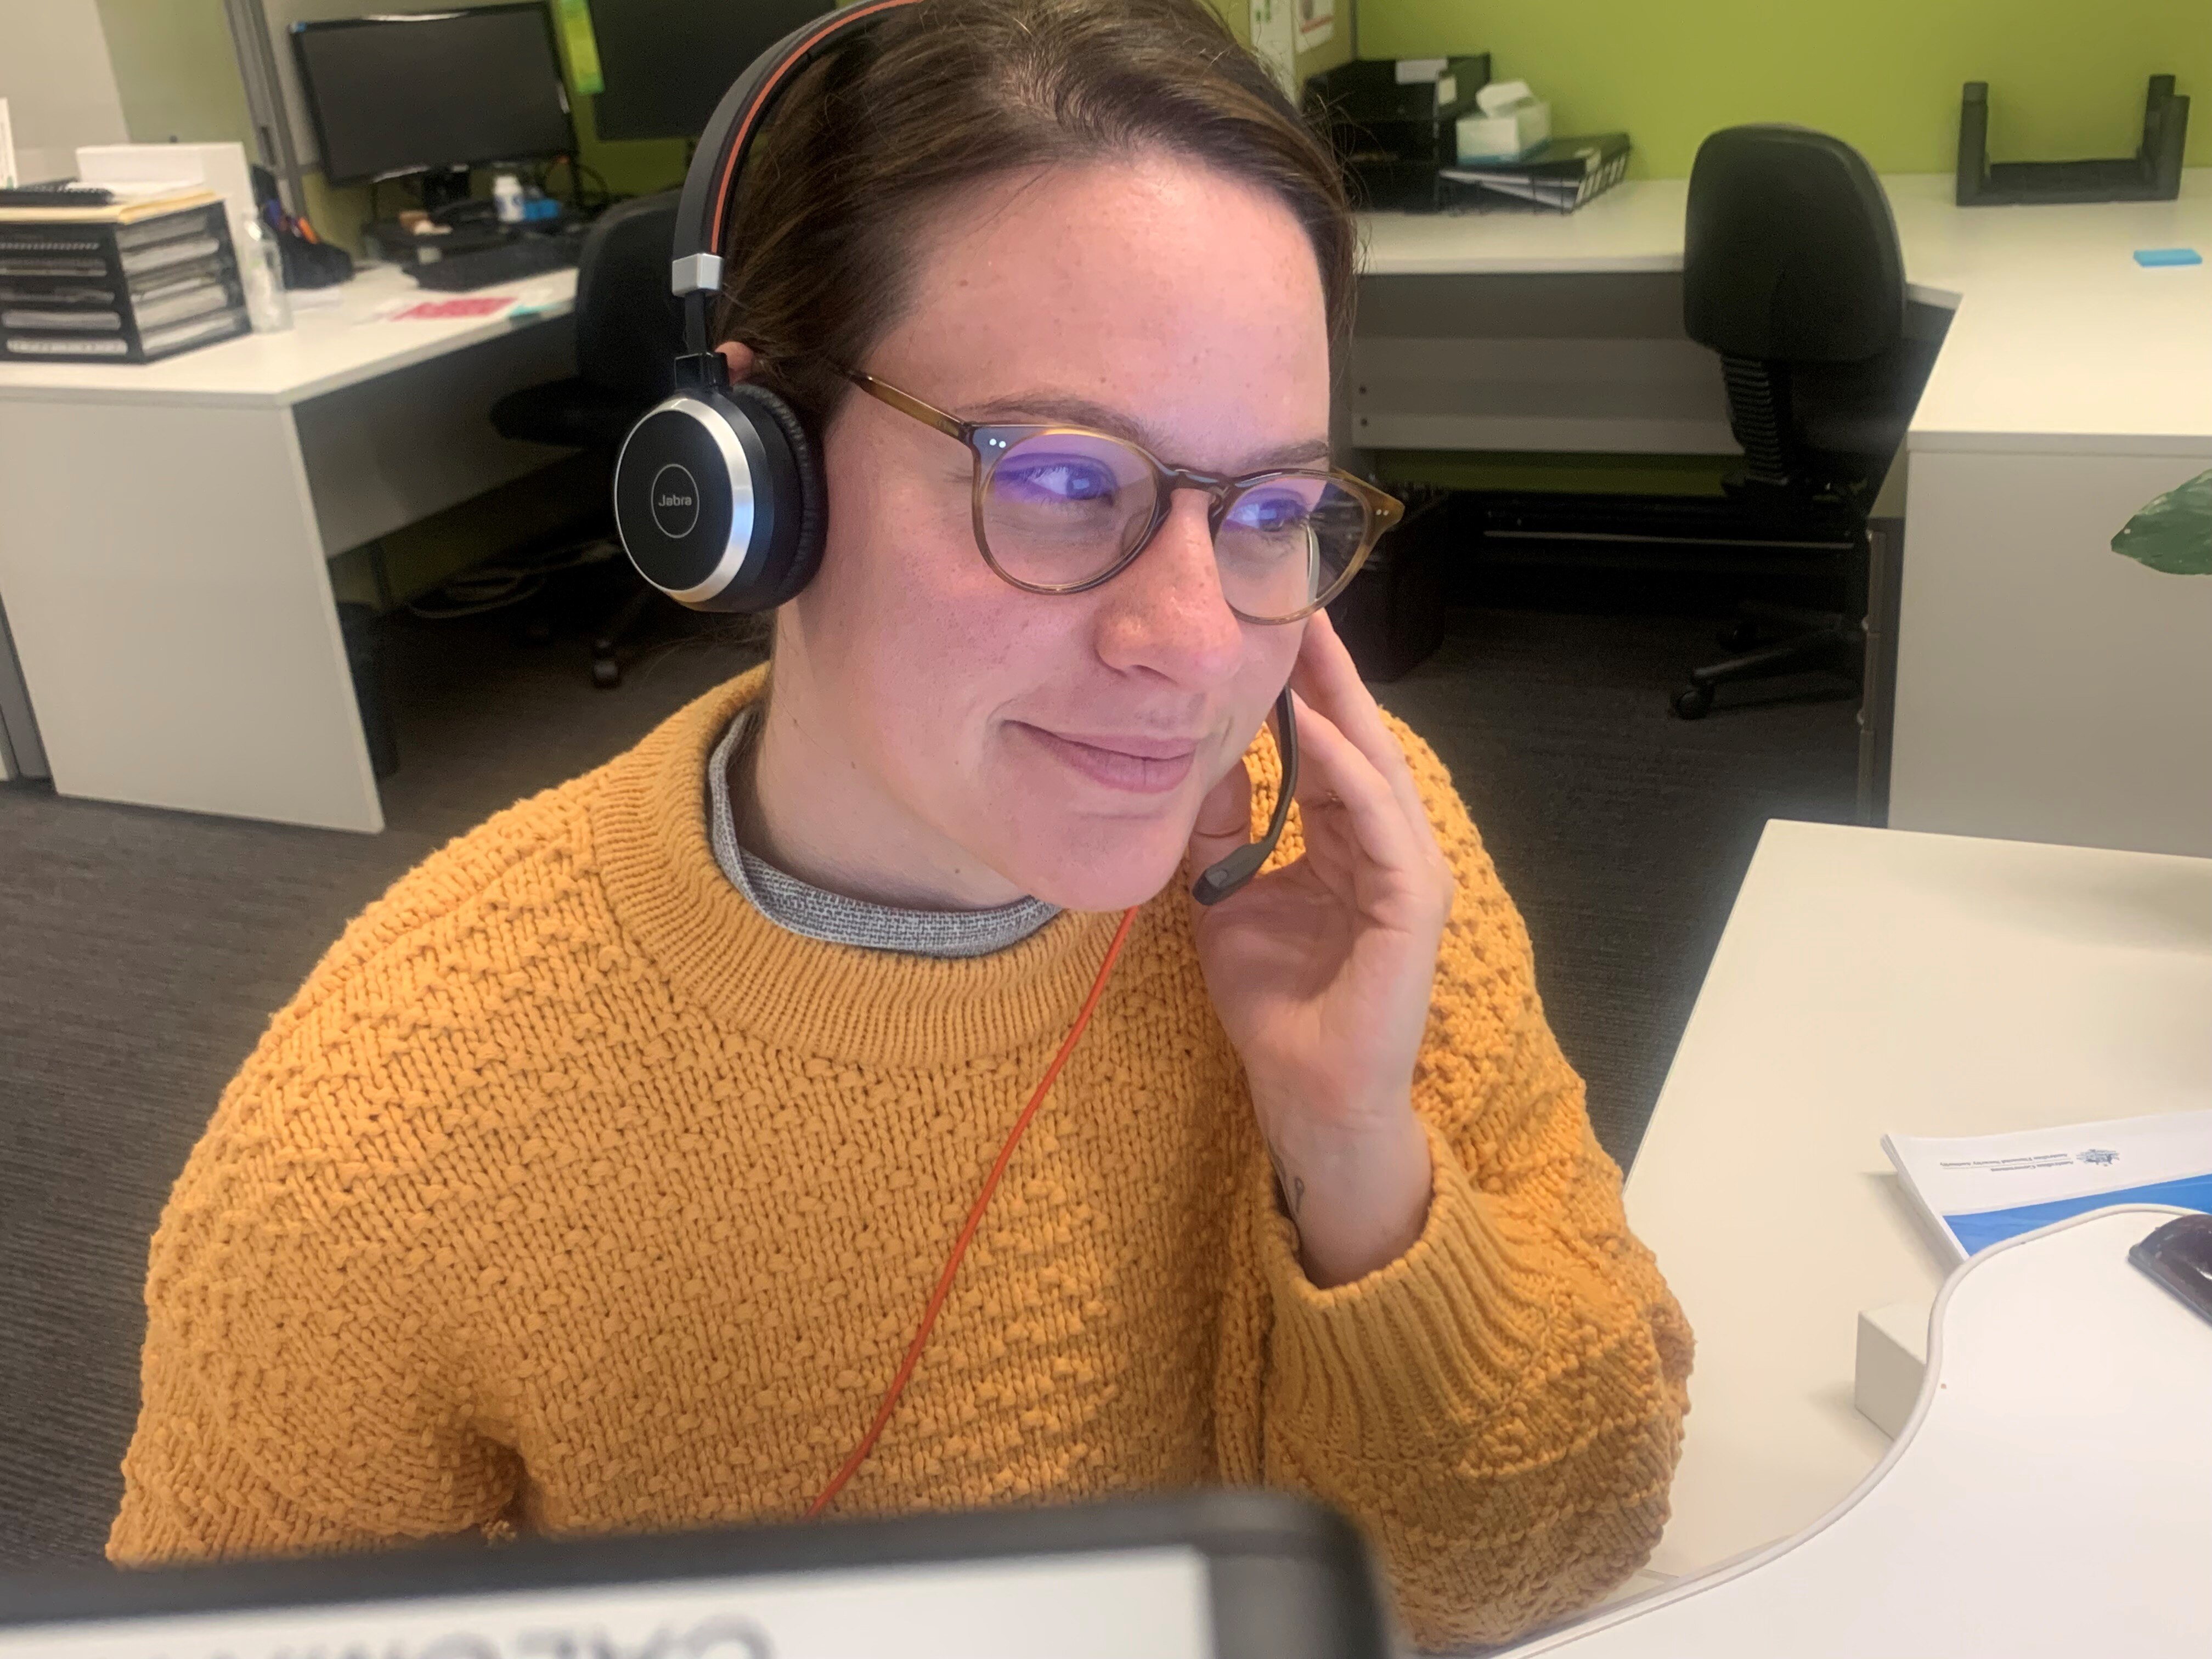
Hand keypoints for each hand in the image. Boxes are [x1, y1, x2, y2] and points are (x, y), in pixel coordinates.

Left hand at [1187, 610, 1453, 1286]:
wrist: (1306, 1090)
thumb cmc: (1276, 1001)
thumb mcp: (1224, 895)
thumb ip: (1220, 827)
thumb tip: (1188, 754)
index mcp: (1346, 837)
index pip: (1325, 742)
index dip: (1299, 682)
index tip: (1264, 618)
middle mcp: (1385, 842)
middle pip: (1356, 736)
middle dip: (1325, 667)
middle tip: (1292, 592)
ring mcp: (1407, 869)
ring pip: (1372, 764)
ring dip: (1335, 699)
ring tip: (1297, 636)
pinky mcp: (1413, 902)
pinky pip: (1376, 818)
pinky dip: (1343, 769)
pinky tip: (1309, 726)